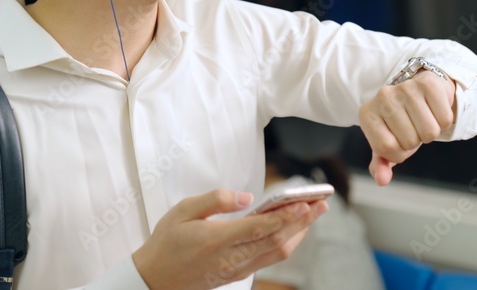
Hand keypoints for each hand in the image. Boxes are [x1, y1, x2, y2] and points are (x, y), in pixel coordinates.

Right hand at [132, 189, 327, 288]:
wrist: (156, 279)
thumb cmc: (167, 241)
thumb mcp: (183, 210)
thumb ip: (216, 199)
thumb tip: (247, 197)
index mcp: (217, 239)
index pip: (260, 228)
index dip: (286, 216)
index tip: (305, 203)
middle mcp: (231, 257)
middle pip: (277, 241)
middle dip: (303, 222)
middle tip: (321, 203)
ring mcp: (236, 269)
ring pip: (277, 253)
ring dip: (299, 233)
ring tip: (313, 213)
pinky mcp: (237, 274)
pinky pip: (269, 259)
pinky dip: (286, 243)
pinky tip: (292, 229)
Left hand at [358, 70, 455, 185]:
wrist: (419, 91)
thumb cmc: (401, 121)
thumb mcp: (387, 142)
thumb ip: (381, 163)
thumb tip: (382, 180)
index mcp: (367, 115)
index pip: (386, 149)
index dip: (399, 153)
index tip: (399, 140)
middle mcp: (383, 98)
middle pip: (410, 141)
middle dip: (416, 141)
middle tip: (413, 127)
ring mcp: (405, 88)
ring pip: (430, 132)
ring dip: (431, 132)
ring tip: (423, 119)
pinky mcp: (427, 83)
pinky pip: (445, 119)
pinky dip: (443, 121)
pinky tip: (433, 109)